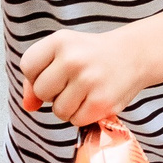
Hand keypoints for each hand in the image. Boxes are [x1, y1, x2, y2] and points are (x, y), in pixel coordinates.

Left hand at [18, 26, 151, 126]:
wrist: (134, 55)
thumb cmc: (92, 55)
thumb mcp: (63, 53)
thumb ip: (38, 77)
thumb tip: (28, 107)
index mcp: (60, 41)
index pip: (28, 66)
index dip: (36, 76)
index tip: (53, 72)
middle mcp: (72, 59)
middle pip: (41, 91)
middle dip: (53, 93)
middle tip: (72, 82)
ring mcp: (88, 81)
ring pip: (58, 110)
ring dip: (69, 107)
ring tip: (84, 92)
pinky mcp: (101, 102)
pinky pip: (76, 120)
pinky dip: (83, 116)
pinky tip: (94, 100)